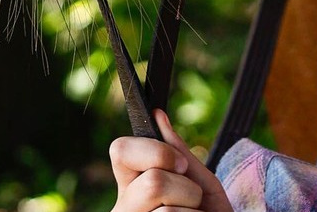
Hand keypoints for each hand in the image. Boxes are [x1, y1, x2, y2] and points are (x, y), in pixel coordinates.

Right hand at [109, 111, 233, 211]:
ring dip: (191, 210)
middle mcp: (123, 208)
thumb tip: (157, 114)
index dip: (155, 151)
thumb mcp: (197, 179)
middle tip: (192, 200)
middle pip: (151, 181)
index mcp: (131, 184)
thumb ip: (177, 151)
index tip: (181, 164)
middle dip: (184, 187)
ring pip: (166, 210)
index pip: (120, 150)